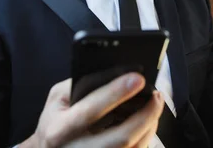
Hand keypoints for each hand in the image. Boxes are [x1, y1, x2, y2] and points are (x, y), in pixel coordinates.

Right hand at [19, 73, 164, 147]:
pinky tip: (149, 123)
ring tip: (155, 106)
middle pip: (120, 138)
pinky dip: (145, 138)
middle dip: (145, 115)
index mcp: (59, 129)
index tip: (137, 78)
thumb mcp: (57, 99)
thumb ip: (79, 84)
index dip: (115, 93)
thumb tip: (114, 74)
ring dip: (149, 127)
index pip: (90, 110)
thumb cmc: (55, 121)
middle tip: (156, 96)